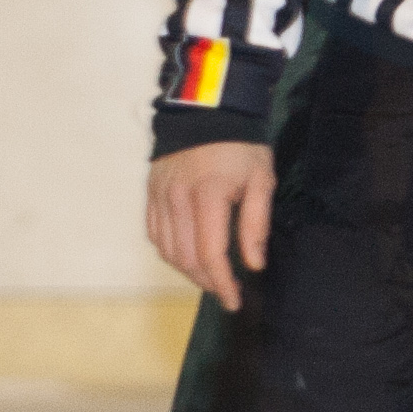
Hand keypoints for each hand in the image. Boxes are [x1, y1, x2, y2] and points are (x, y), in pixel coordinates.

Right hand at [148, 142, 275, 309]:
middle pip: (185, 257)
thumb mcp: (261, 180)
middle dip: (206, 282)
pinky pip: (154, 233)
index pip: (210, 253)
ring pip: (166, 250)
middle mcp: (178, 198)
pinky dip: (169, 252)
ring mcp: (160, 195)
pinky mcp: (150, 192)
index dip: (222, 283)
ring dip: (187, 271)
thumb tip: (254, 264)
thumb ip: (256, 224)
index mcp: (209, 195)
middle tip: (225, 292)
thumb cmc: (241, 145)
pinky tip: (186, 257)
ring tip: (209, 277)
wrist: (207, 110)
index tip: (234, 301)